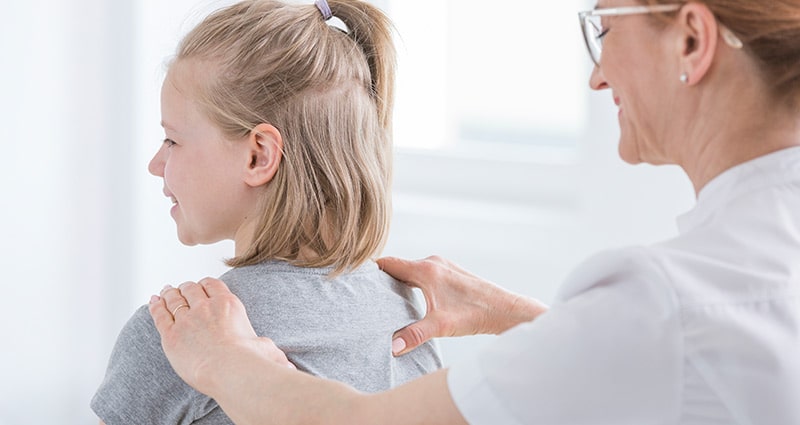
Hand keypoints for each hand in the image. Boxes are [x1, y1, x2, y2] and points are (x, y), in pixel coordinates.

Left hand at [149, 278, 294, 395]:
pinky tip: (154, 302)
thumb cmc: (251, 361)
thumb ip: (267, 350)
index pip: (212, 284)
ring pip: (174, 299)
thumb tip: (287, 365)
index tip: (201, 285)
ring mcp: (187, 319)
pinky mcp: (171, 334)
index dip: (205, 283)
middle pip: (190, 289)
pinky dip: (156, 306)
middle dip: (185, 288)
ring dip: (169, 294)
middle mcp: (205, 307)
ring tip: (165, 292)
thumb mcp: (266, 348)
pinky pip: (160, 315)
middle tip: (180, 289)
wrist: (230, 370)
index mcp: (228, 304)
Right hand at [378, 256, 547, 355]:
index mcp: (427, 269)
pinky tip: (410, 297)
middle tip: (365, 290)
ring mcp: (444, 266)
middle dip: (383, 277)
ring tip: (383, 295)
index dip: (371, 269)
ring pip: (413, 270)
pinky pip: (424, 274)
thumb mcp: (441, 326)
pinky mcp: (452, 274)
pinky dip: (413, 282)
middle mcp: (434, 263)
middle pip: (399, 266)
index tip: (355, 276)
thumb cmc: (476, 314)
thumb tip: (391, 347)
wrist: (506, 311)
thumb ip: (414, 334)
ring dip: (399, 280)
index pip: (389, 263)